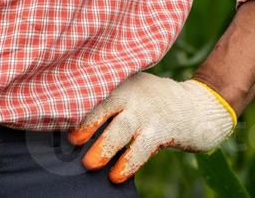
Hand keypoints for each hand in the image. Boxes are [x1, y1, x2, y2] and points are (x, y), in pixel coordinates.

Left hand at [65, 72, 235, 182]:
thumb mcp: (132, 93)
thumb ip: (108, 102)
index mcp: (120, 81)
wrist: (200, 108)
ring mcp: (148, 110)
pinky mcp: (163, 129)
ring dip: (105, 146)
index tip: (54, 115)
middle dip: (86, 122)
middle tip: (71, 139)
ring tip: (89, 163)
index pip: (93, 88)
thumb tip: (71, 126)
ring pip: (122, 128)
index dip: (74, 102)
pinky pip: (142, 148)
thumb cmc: (155, 104)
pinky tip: (117, 174)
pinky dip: (128, 162)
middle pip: (104, 104)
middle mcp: (133, 92)